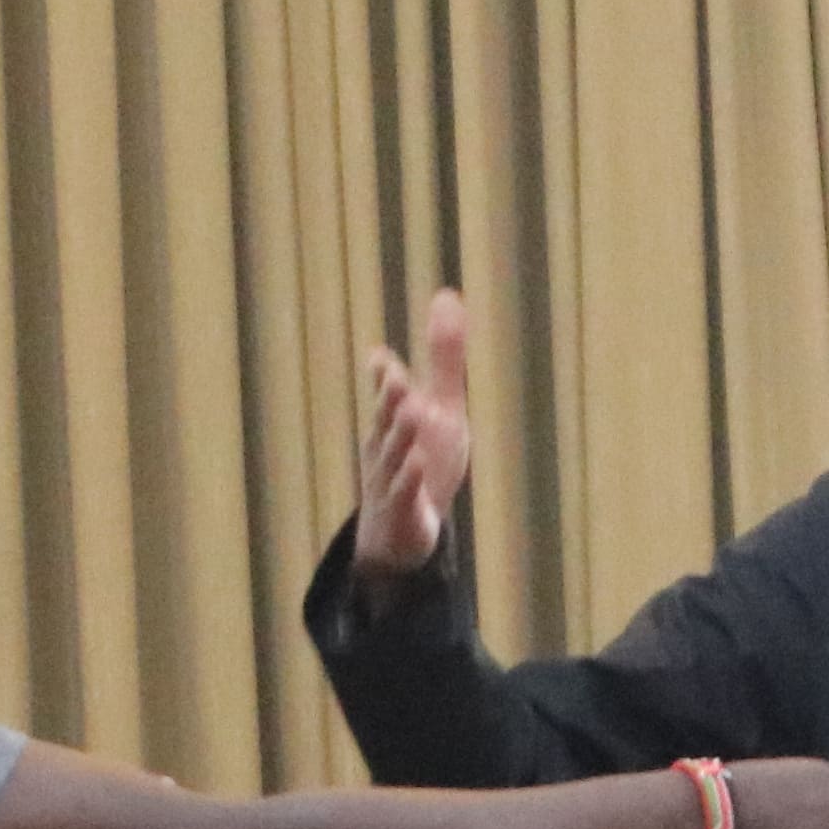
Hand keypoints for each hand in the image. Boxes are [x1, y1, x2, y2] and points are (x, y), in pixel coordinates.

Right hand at [351, 290, 473, 582]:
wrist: (398, 532)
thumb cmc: (421, 458)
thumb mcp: (441, 405)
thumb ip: (444, 357)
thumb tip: (447, 296)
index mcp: (392, 419)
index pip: (387, 392)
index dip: (385, 376)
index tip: (382, 357)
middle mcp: (387, 445)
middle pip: (388, 419)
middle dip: (390, 398)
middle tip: (396, 377)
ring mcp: (391, 479)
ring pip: (394, 455)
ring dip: (401, 434)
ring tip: (411, 411)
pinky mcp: (404, 511)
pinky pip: (406, 493)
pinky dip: (410, 479)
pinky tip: (418, 462)